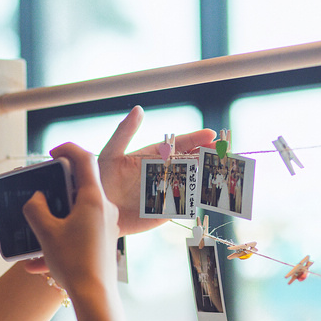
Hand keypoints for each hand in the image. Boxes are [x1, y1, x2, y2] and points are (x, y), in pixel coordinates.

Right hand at [22, 143, 118, 295]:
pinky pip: (80, 231)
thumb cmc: (72, 261)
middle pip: (80, 186)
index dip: (67, 149)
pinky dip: (61, 238)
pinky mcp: (104, 241)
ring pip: (78, 211)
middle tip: (39, 196)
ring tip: (35, 234)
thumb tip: (36, 198)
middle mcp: (104, 208)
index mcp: (93, 198)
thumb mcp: (46, 232)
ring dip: (56, 218)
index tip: (51, 154)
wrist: (94, 296)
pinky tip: (36, 263)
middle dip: (56, 189)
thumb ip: (35, 208)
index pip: (84, 159)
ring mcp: (106, 225)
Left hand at [98, 106, 216, 235]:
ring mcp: (165, 191)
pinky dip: (198, 199)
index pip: (178, 145)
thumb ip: (125, 133)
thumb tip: (138, 109)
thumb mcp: (111, 154)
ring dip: (207, 175)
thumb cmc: (100, 180)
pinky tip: (212, 194)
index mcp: (151, 156)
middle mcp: (161, 172)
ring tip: (223, 169)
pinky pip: (185, 204)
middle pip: (189, 161)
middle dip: (207, 155)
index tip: (210, 134)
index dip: (194, 139)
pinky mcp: (165, 210)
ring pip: (191, 181)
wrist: (97, 210)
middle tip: (223, 149)